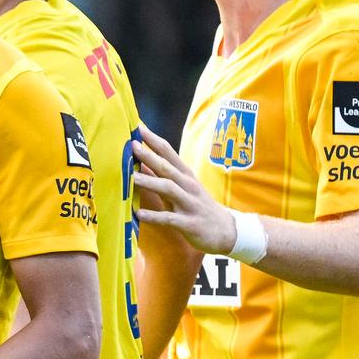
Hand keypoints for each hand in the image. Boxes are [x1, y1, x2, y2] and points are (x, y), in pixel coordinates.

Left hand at [131, 130, 238, 256]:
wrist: (227, 231)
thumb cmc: (199, 206)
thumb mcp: (183, 187)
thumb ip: (163, 175)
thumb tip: (141, 161)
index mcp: (186, 175)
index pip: (169, 153)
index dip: (154, 140)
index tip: (138, 127)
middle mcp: (188, 186)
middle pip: (167, 167)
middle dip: (150, 156)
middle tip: (132, 145)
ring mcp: (190, 204)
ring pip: (168, 189)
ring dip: (150, 182)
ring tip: (131, 178)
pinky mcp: (189, 224)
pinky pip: (170, 219)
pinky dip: (154, 216)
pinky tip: (139, 214)